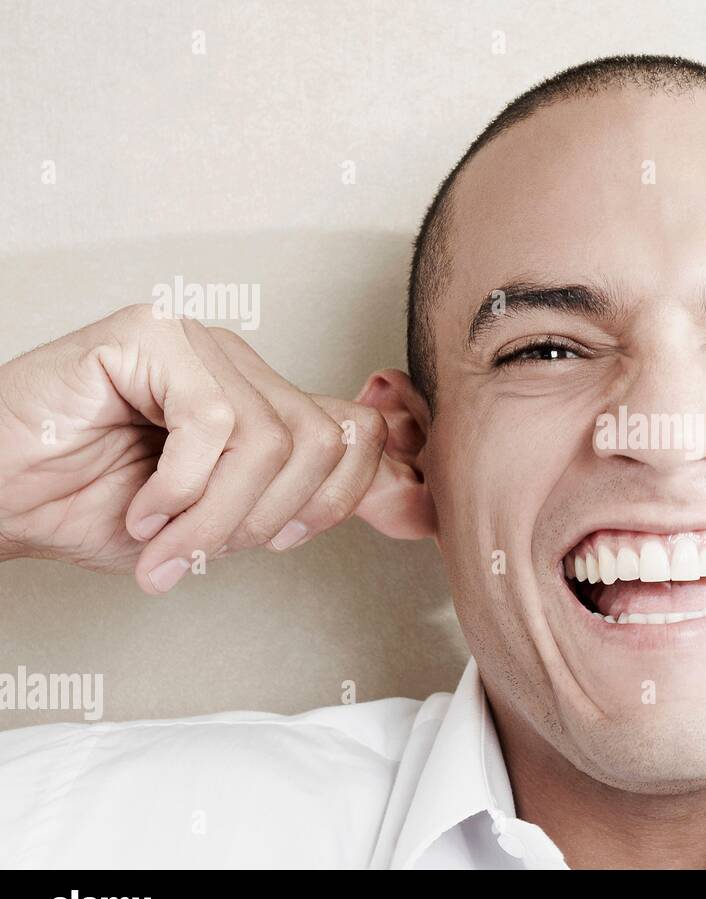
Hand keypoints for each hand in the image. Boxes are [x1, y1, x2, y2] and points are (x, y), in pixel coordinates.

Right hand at [0, 304, 395, 591]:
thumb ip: (292, 506)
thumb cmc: (90, 508)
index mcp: (261, 400)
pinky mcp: (150, 333)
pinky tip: (141, 509)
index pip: (356, 432)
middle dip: (267, 517)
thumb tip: (406, 499)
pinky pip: (212, 422)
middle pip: (321, 441)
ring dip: (216, 515)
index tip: (285, 540)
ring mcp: (196, 341)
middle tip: (201, 550)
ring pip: (268, 438)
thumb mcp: (216, 526)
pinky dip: (179, 489)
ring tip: (162, 540)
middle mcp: (238, 364)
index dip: (341, 497)